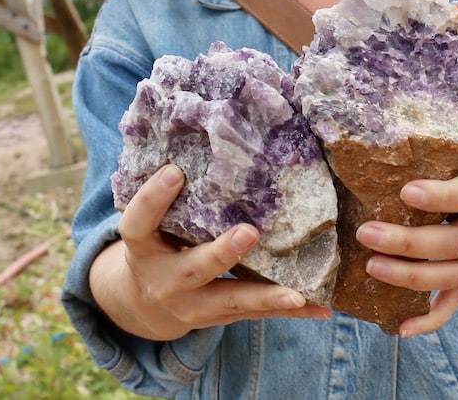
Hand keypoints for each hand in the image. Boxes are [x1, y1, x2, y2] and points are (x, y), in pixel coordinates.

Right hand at [90, 164, 330, 340]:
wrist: (143, 305)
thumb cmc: (154, 246)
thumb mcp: (149, 225)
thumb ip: (168, 198)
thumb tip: (205, 139)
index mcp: (142, 248)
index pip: (138, 223)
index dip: (153, 198)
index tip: (174, 171)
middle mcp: (163, 280)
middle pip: (191, 269)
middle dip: (222, 253)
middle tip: (249, 232)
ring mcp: (191, 305)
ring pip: (230, 300)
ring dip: (266, 295)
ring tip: (299, 293)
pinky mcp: (216, 318)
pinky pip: (254, 314)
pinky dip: (287, 311)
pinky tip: (320, 308)